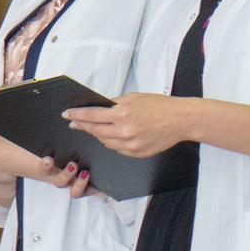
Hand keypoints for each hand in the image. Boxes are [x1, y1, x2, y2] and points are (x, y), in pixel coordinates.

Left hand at [65, 92, 192, 157]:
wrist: (182, 120)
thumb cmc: (160, 106)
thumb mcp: (135, 98)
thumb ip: (115, 103)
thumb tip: (98, 106)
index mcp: (123, 114)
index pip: (92, 115)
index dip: (77, 115)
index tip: (67, 115)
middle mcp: (125, 131)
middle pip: (95, 131)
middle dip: (82, 126)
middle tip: (74, 123)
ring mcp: (131, 144)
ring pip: (105, 142)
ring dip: (97, 134)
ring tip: (94, 128)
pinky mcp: (137, 153)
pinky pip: (117, 148)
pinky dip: (112, 142)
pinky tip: (113, 135)